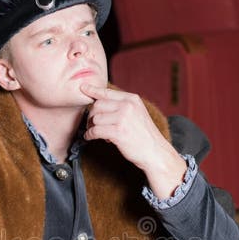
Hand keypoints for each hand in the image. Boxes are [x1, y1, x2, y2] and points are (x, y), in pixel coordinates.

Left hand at [80, 82, 186, 199]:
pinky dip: (90, 135)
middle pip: (98, 105)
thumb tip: (100, 104)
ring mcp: (123, 118)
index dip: (93, 90)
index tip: (83, 88)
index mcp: (132, 99)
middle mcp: (127, 106)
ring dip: (92, 127)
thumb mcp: (137, 114)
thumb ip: (122, 106)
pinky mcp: (118, 132)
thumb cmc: (144, 136)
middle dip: (91, 115)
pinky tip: (90, 138)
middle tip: (92, 124)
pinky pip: (95, 130)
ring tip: (98, 133)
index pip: (107, 92)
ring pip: (95, 118)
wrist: (155, 152)